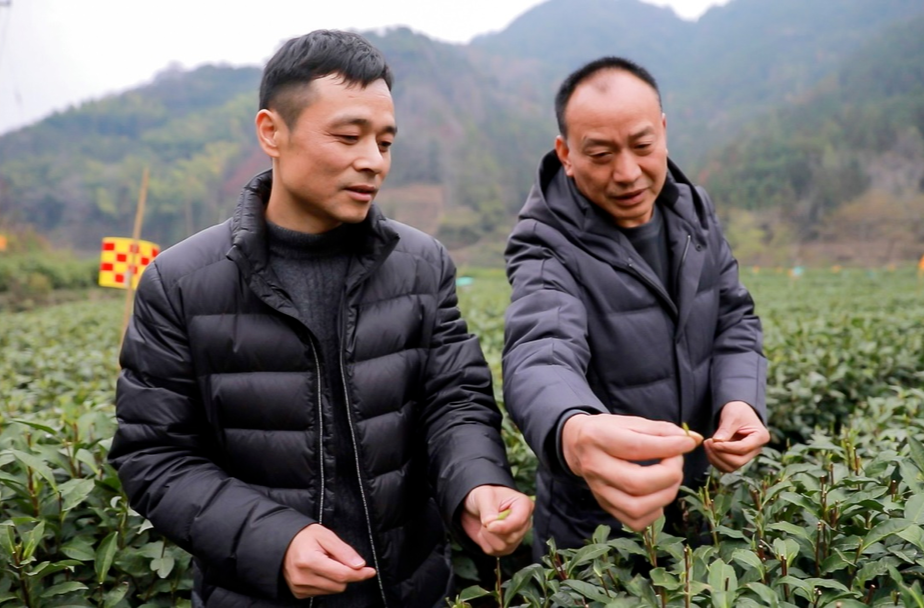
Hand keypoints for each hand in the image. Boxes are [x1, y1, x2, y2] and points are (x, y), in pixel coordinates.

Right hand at [282, 524, 375, 598]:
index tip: (370, 571)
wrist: (282, 543)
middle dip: (345, 572)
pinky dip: (327, 582)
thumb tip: (360, 566)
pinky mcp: (299, 593)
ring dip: (335, 578)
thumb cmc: (305, 537)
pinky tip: (318, 571)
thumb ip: (344, 551)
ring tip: (325, 562)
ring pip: (333, 590)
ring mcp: (299, 587)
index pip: (342, 574)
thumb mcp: (326, 536)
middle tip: (335, 557)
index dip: (359, 574)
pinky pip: (323, 592)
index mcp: (309, 561)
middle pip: (339, 584)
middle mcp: (303, 578)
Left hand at [461, 484, 532, 555]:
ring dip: (487, 536)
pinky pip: (495, 552)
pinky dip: (485, 543)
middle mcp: (524, 523)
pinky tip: (485, 532)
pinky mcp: (507, 547)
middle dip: (492, 531)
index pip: (519, 521)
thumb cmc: (484, 496)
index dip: (504, 526)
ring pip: (503, 547)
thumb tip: (490, 524)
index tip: (489, 526)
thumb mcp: (484, 495)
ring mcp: (517, 537)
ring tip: (485, 524)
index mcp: (524, 505)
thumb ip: (488, 510)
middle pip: (511, 538)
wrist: (476, 506)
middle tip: (485, 519)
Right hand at [561, 414, 702, 531]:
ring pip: (636, 507)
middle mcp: (595, 467)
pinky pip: (636, 521)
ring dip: (665, 494)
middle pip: (637, 483)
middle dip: (669, 474)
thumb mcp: (631, 422)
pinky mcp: (605, 506)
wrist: (578, 446)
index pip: (636, 448)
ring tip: (670, 478)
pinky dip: (655, 511)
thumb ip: (662, 430)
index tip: (687, 443)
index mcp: (598, 439)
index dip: (669, 447)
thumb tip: (694, 440)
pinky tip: (657, 494)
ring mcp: (599, 491)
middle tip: (675, 462)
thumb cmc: (609, 431)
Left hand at [704, 401, 769, 472]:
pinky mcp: (738, 458)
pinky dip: (715, 461)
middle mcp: (756, 449)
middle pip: (738, 461)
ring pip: (731, 467)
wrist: (738, 412)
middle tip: (708, 442)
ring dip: (715, 458)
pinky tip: (709, 449)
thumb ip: (725, 429)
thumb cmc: (737, 410)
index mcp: (760, 437)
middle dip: (720, 454)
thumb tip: (717, 441)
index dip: (726, 447)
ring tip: (707, 444)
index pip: (743, 448)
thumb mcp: (732, 415)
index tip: (712, 441)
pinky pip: (726, 466)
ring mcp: (748, 456)